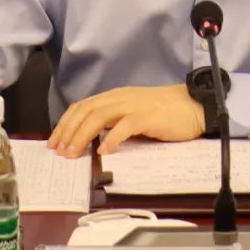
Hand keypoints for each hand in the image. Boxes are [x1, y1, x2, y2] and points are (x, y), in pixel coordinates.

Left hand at [46, 84, 204, 157]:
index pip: (82, 106)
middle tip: (59, 151)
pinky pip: (124, 126)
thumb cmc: (166, 112)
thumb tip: (93, 140)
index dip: (65, 123)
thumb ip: (115, 122)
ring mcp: (133, 106)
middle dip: (68, 131)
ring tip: (74, 153)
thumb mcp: (134, 113)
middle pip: (86, 111)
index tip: (55, 142)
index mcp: (115, 97)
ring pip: (98, 116)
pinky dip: (110, 138)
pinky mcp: (147, 116)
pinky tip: (103, 151)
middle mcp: (120, 98)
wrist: (194, 106)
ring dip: (82, 136)